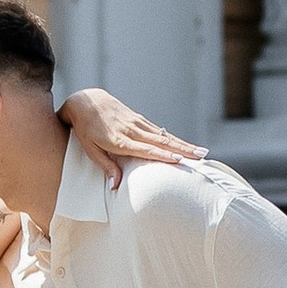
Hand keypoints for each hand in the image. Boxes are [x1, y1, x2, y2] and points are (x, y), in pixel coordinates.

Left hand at [61, 87, 206, 188]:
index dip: (163, 154)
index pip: (145, 149)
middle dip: (183, 149)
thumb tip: (115, 186)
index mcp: (119, 140)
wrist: (86, 101)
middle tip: (201, 157)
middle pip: (161, 141)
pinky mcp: (139, 119)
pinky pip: (158, 130)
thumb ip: (105, 166)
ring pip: (164, 135)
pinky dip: (173, 137)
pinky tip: (184, 144)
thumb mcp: (89, 149)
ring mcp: (137, 123)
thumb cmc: (85, 129)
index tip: (179, 160)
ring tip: (200, 152)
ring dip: (183, 144)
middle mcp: (131, 130)